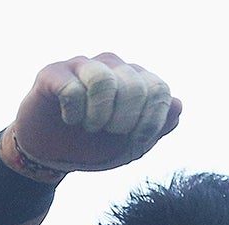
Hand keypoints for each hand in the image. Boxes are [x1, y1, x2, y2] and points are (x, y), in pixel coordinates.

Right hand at [8, 54, 179, 175]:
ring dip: (99, 115)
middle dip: (123, 121)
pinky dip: (74, 114)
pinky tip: (69, 119)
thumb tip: (178, 106)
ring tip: (90, 126)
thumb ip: (156, 129)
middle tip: (107, 131)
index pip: (158, 88)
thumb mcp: (130, 146)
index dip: (151, 119)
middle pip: (133, 86)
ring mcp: (83, 66)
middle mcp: (112, 66)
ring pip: (104, 81)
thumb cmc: (92, 147)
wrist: (50, 155)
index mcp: (135, 81)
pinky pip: (73, 89)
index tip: (136, 139)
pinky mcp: (54, 73)